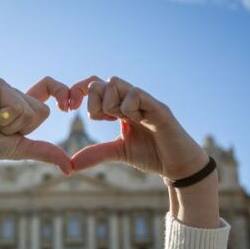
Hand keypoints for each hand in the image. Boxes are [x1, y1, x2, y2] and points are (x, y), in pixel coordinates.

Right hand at [0, 77, 72, 173]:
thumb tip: (69, 169)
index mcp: (22, 105)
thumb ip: (45, 152)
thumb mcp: (20, 149)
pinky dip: (4, 118)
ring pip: (30, 110)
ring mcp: (5, 87)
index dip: (61, 91)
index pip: (49, 88)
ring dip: (11, 125)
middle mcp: (15, 93)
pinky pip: (16, 106)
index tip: (68, 107)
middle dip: (24, 128)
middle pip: (42, 111)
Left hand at [69, 76, 208, 179]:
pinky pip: (137, 94)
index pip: (95, 86)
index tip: (71, 109)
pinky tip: (136, 121)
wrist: (178, 166)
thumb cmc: (152, 155)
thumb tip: (71, 164)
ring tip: (121, 120)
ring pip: (116, 84)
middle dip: (94, 101)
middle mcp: (131, 100)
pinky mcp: (158, 108)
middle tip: (104, 119)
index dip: (80, 93)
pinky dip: (129, 107)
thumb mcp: (119, 152)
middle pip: (101, 83)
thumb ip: (97, 153)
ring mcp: (145, 101)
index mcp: (120, 106)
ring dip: (111, 104)